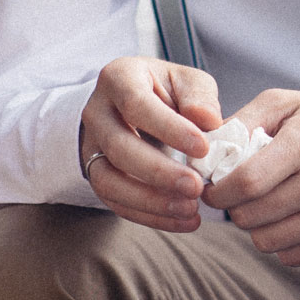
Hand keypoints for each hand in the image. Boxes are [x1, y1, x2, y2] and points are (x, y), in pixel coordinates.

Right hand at [78, 57, 224, 232]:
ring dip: (150, 201)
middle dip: (159, 172)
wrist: (134, 104)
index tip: (204, 148)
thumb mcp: (188, 80)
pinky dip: (149, 215)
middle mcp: (96, 113)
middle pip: (119, 148)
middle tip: (196, 187)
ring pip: (109, 181)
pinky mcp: (95, 175)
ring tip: (190, 209)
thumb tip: (209, 121)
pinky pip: (115, 202)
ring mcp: (90, 147)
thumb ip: (199, 97)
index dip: (169, 129)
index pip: (138, 105)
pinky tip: (181, 221)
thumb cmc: (168, 90)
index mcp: (119, 78)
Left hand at [203, 91, 299, 265]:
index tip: (216, 187)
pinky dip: (284, 241)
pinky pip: (292, 257)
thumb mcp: (289, 102)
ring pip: (266, 242)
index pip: (245, 184)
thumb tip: (201, 150)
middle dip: (236, 208)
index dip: (218, 192)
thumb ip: (241, 120)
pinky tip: (293, 217)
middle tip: (246, 194)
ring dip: (258, 226)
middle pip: (250, 217)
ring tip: (271, 204)